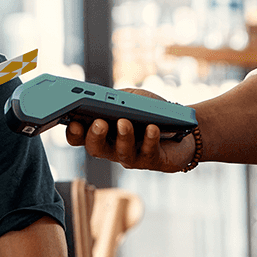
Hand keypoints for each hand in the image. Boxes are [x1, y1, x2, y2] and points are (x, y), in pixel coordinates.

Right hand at [63, 88, 195, 172]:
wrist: (183, 126)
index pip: (81, 136)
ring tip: (124, 123)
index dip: (74, 133)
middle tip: (99, 123)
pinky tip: (152, 128)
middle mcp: (113, 147)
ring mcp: (132, 156)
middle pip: (96, 148)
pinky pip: (148, 152)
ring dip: (123, 137)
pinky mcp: (153, 160)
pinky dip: (149, 139)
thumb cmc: (150, 112)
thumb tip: (103, 96)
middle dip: (95, 136)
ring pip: (122, 152)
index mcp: (103, 132)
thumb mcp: (131, 99)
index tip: (73, 123)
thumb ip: (115, 98)